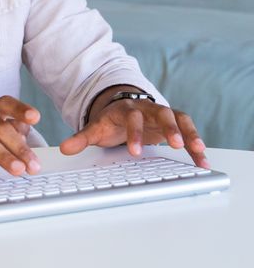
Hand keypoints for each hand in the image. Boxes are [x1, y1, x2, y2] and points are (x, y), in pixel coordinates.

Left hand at [60, 98, 208, 167]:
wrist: (123, 107)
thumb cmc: (111, 121)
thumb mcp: (96, 128)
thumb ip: (82, 138)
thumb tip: (64, 148)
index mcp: (128, 109)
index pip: (132, 118)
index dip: (134, 133)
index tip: (134, 152)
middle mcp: (149, 108)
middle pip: (162, 113)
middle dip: (170, 128)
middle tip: (176, 144)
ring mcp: (164, 114)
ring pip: (180, 120)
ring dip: (190, 135)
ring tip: (198, 151)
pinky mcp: (176, 124)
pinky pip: (189, 132)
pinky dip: (196, 146)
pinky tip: (202, 161)